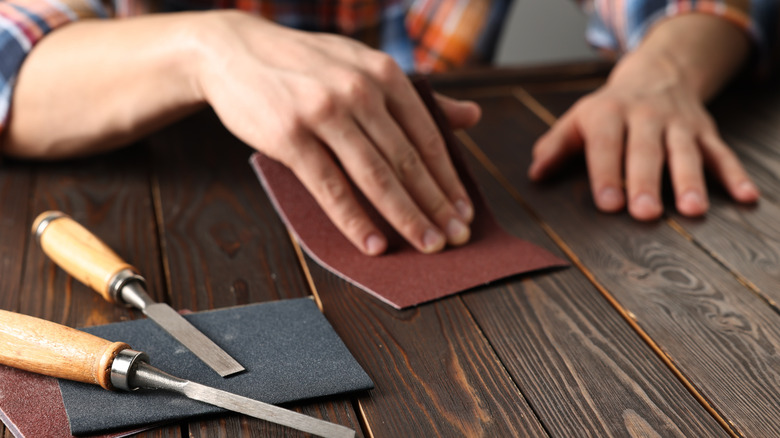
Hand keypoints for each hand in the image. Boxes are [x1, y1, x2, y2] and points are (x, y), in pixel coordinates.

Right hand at [195, 12, 479, 254]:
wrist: (235, 51)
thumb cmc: (307, 66)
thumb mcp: (364, 67)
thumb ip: (418, 96)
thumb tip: (473, 115)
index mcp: (384, 73)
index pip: (427, 136)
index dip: (449, 179)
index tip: (464, 211)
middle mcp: (359, 89)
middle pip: (407, 161)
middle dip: (436, 206)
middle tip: (456, 238)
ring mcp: (324, 112)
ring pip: (375, 176)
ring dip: (405, 217)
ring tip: (427, 246)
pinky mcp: (291, 136)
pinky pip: (330, 187)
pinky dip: (354, 220)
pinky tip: (373, 243)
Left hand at [528, 14, 758, 219]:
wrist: (656, 72)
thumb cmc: (608, 109)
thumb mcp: (577, 120)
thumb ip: (555, 146)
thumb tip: (535, 174)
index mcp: (608, 114)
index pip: (606, 144)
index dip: (606, 173)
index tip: (608, 203)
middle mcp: (646, 117)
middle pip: (646, 151)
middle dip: (646, 182)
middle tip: (645, 213)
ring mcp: (679, 124)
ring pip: (685, 153)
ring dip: (690, 181)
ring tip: (692, 210)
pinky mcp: (705, 132)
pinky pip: (721, 154)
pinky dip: (734, 175)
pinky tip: (745, 197)